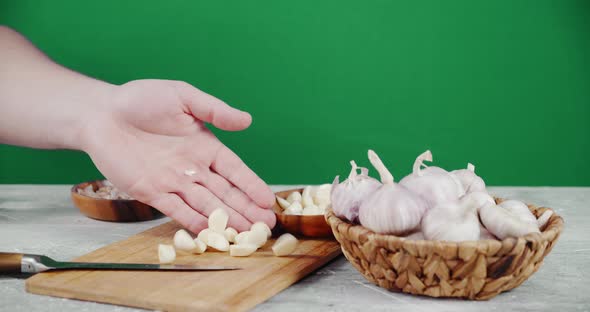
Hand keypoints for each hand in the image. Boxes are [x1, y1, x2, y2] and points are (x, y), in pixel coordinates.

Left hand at [81, 79, 275, 232]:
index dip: (252, 185)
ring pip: (205, 205)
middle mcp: (192, 167)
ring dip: (225, 220)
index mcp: (204, 145)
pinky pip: (176, 210)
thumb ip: (214, 110)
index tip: (269, 200)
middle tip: (266, 226)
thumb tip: (247, 120)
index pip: (234, 170)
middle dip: (246, 209)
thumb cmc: (141, 99)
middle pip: (224, 193)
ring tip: (246, 234)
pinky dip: (193, 222)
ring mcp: (172, 182)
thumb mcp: (183, 96)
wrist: (100, 113)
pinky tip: (210, 233)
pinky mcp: (150, 192)